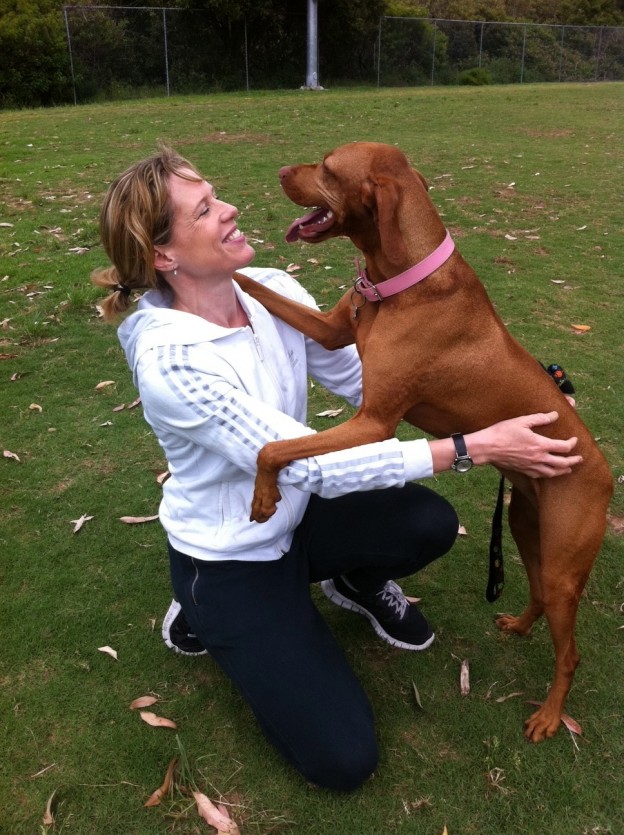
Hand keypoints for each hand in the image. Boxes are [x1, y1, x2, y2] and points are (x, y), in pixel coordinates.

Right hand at [466, 412, 581, 477]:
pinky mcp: (524, 470)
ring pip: (553, 472)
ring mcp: (531, 466)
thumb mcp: (521, 421)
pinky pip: (540, 475)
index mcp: (540, 444)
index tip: (575, 439)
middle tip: (580, 458)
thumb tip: (554, 415)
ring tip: (569, 469)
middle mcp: (539, 458)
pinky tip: (549, 472)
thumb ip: (540, 418)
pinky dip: (548, 474)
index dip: (572, 444)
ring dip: (563, 470)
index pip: (563, 447)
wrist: (487, 447)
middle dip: (573, 461)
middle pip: (562, 463)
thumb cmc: (503, 432)